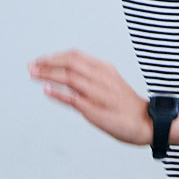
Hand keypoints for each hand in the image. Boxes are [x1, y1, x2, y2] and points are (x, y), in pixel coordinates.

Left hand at [29, 51, 154, 145]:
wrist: (146, 122)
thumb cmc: (127, 106)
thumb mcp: (110, 83)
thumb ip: (91, 78)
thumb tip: (69, 77)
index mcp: (104, 69)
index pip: (74, 56)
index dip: (54, 57)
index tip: (41, 60)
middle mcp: (100, 78)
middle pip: (68, 63)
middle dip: (47, 63)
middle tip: (31, 65)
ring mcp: (97, 93)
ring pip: (68, 77)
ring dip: (47, 74)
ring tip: (33, 74)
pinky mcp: (94, 109)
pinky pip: (73, 98)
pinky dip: (58, 93)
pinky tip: (46, 90)